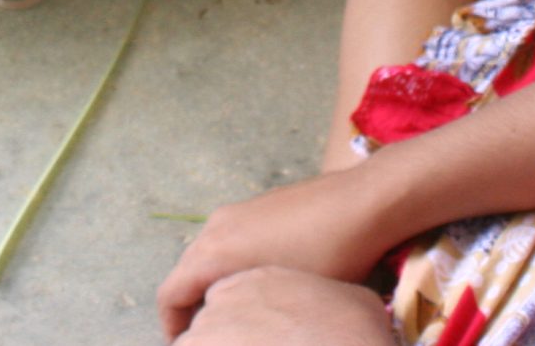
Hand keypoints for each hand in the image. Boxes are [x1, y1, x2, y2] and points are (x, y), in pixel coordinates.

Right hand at [158, 167, 403, 337]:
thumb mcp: (285, 295)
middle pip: (185, 275)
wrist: (365, 202)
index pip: (169, 295)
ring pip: (209, 258)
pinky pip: (231, 242)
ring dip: (214, 288)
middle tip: (213, 338)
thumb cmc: (330, 256)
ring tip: (241, 316)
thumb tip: (238, 323)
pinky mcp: (259, 206)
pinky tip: (265, 287)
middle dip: (193, 310)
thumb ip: (245, 310)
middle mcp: (216, 227)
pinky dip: (232, 268)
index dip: (172, 328)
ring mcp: (237, 212)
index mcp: (214, 250)